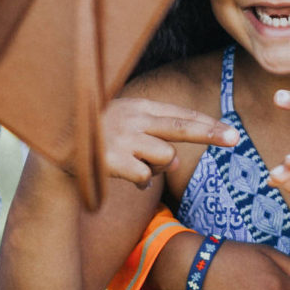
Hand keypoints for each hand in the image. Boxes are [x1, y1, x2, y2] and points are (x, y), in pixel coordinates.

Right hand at [102, 99, 238, 185]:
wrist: (55, 150)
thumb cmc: (95, 139)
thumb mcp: (122, 125)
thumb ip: (150, 134)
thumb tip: (173, 164)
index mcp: (137, 107)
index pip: (179, 115)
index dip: (206, 124)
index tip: (230, 131)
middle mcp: (132, 118)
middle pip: (181, 128)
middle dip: (210, 133)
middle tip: (235, 138)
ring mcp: (123, 138)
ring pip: (165, 159)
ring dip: (156, 168)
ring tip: (134, 163)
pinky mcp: (114, 160)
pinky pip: (144, 177)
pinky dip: (139, 181)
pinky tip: (122, 174)